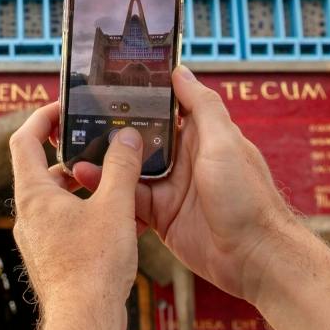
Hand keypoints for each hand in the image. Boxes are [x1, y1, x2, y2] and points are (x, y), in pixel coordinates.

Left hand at [8, 100, 143, 329]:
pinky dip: (92, 216)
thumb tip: (128, 138)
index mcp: (34, 196)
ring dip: (88, 188)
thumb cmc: (93, 266)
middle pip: (45, 170)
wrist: (85, 324)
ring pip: (61, 201)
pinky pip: (69, 226)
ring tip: (122, 185)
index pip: (24, 140)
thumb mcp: (115, 207)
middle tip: (103, 146)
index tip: (64, 108)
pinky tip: (126, 223)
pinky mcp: (53, 261)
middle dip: (76, 156)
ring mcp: (39, 240)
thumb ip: (122, 168)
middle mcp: (29, 216)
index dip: (42, 117)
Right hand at [73, 66, 301, 301]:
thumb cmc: (248, 196)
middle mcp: (183, 159)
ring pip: (129, 169)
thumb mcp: (225, 142)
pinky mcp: (161, 215)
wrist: (255, 258)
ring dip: (105, 160)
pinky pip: (130, 198)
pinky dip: (109, 189)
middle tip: (76, 116)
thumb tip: (180, 71)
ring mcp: (171, 187)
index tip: (108, 82)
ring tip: (74, 149)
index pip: (165, 108)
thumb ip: (202, 106)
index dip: (140, 96)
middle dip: (112, 129)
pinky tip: (86, 178)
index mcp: (201, 136)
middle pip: (141, 138)